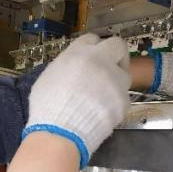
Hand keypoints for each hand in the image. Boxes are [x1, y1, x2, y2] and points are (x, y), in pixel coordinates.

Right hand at [25, 34, 131, 163]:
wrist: (60, 132)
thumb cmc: (47, 107)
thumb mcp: (48, 78)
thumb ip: (65, 67)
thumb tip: (73, 69)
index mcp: (78, 53)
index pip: (92, 39)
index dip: (92, 48)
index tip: (92, 57)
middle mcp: (100, 61)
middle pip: (118, 46)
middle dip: (116, 55)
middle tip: (110, 68)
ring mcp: (114, 81)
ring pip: (124, 75)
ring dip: (116, 83)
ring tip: (102, 98)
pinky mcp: (123, 100)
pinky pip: (122, 98)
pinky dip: (114, 104)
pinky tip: (101, 113)